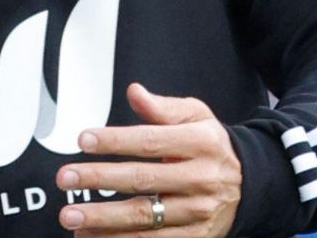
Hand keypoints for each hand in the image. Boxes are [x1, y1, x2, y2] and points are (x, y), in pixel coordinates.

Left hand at [56, 83, 241, 236]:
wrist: (251, 184)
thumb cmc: (211, 146)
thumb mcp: (196, 116)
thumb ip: (163, 107)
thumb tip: (135, 92)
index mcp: (200, 144)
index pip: (150, 141)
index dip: (115, 140)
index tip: (83, 139)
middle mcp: (201, 179)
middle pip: (142, 180)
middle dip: (99, 179)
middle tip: (65, 177)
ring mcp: (198, 212)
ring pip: (145, 217)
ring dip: (103, 219)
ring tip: (72, 217)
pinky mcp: (195, 236)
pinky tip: (92, 236)